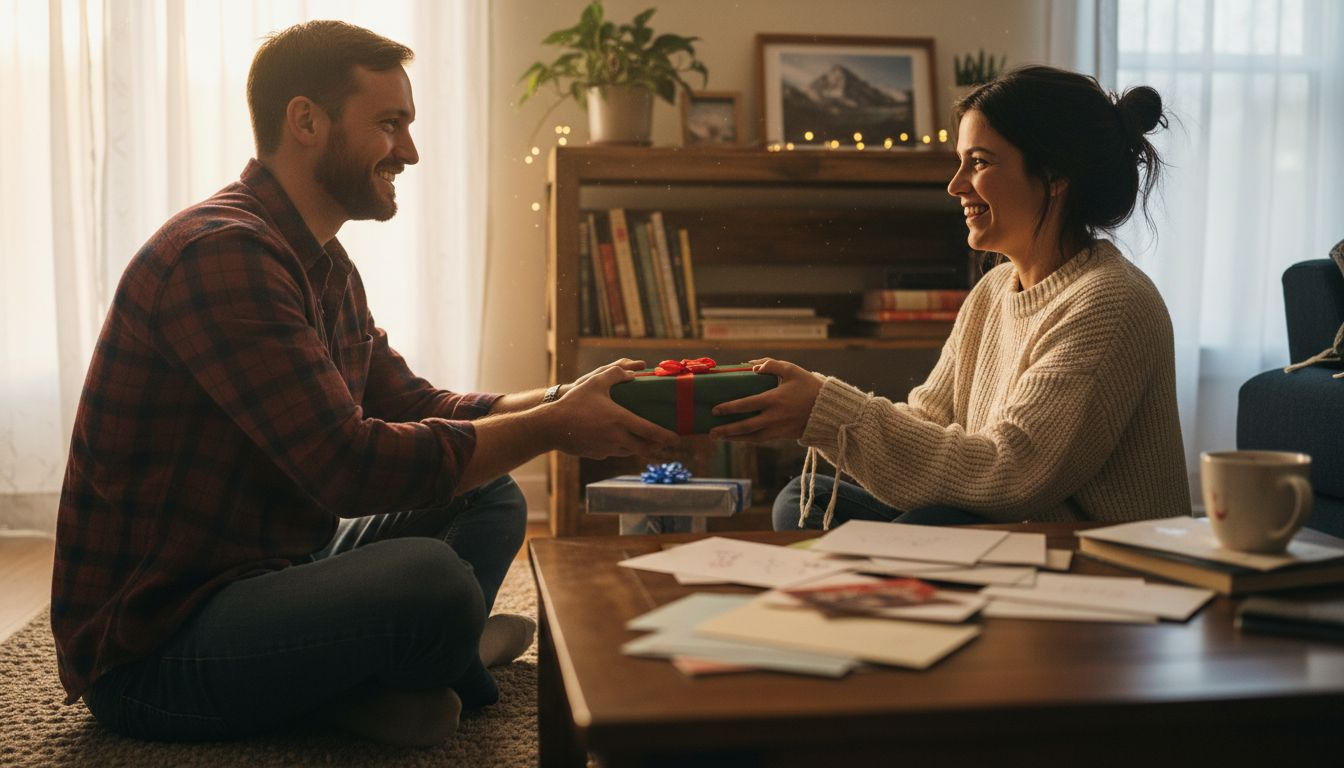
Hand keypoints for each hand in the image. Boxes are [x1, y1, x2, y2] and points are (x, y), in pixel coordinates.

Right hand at [545, 362, 679, 458]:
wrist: (551, 426)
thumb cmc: (574, 402)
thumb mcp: (595, 382)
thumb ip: (616, 373)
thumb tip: (633, 372)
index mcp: (621, 420)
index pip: (651, 432)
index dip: (666, 437)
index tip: (676, 438)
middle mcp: (617, 437)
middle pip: (645, 448)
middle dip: (657, 447)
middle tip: (664, 444)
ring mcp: (606, 448)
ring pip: (630, 451)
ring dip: (639, 448)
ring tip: (644, 441)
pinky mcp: (597, 454)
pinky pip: (613, 452)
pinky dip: (620, 448)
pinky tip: (617, 440)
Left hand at [707, 358, 822, 441]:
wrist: (828, 410)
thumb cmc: (808, 386)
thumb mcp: (791, 370)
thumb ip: (771, 364)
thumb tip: (751, 365)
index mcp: (774, 399)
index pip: (746, 405)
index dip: (729, 408)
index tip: (715, 410)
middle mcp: (774, 417)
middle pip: (745, 426)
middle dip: (727, 430)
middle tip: (711, 432)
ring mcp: (778, 428)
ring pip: (752, 437)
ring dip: (734, 439)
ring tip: (720, 437)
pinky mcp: (782, 435)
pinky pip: (761, 439)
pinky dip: (747, 439)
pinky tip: (737, 437)